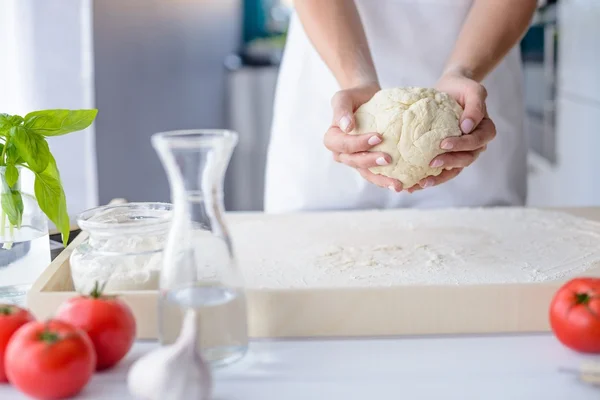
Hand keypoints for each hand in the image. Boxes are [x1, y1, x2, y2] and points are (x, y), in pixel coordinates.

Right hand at [323, 83, 403, 191]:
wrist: (367, 99)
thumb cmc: (354, 97)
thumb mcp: (343, 97)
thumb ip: (341, 109)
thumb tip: (346, 126)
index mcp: (333, 140)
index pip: (343, 145)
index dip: (358, 144)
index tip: (378, 137)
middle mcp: (342, 154)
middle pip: (354, 162)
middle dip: (370, 163)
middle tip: (388, 159)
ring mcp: (356, 160)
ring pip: (366, 173)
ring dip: (381, 180)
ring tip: (398, 185)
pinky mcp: (370, 164)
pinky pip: (378, 174)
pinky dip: (389, 179)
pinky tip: (405, 184)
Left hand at [407, 70, 495, 191]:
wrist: (449, 89)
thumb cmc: (462, 88)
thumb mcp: (473, 90)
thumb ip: (475, 106)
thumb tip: (467, 127)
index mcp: (484, 131)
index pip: (476, 142)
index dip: (461, 145)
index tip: (443, 144)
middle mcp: (474, 145)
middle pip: (466, 159)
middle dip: (448, 163)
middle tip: (431, 163)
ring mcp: (460, 152)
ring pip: (453, 170)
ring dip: (437, 179)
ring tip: (420, 184)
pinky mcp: (445, 155)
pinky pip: (440, 170)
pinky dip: (428, 178)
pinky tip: (413, 185)